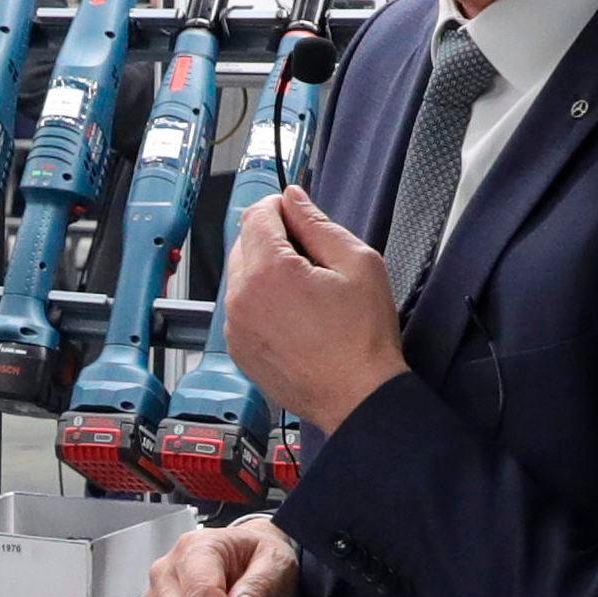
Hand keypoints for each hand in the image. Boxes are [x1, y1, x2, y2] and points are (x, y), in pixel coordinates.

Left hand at [220, 186, 409, 434]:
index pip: (257, 215)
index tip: (298, 214)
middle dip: (272, 240)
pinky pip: (240, 307)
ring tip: (306, 291)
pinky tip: (294, 315)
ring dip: (265, 271)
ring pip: (240, 275)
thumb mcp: (357, 264)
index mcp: (268, 272)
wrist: (357, 397)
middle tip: (311, 258)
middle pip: (244, 243)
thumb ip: (317, 224)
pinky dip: (260, 301)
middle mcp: (241, 298)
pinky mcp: (238, 348)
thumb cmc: (362, 339)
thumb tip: (294, 198)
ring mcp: (235, 326)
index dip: (280, 207)